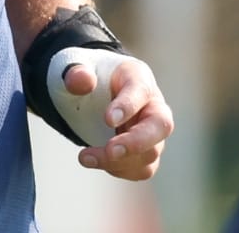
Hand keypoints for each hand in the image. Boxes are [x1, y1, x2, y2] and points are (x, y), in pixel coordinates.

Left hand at [62, 55, 172, 179]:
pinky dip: (117, 169)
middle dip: (136, 141)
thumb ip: (77, 72)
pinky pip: (141, 169)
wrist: (94, 92)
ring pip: (150, 154)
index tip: (108, 119)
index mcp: (138, 77)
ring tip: (85, 156)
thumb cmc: (91, 77)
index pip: (141, 91)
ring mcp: (153, 132)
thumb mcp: (79, 68)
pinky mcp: (146, 153)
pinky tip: (93, 161)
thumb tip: (83, 81)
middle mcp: (153, 106)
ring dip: (119, 161)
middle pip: (161, 126)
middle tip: (111, 150)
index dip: (128, 106)